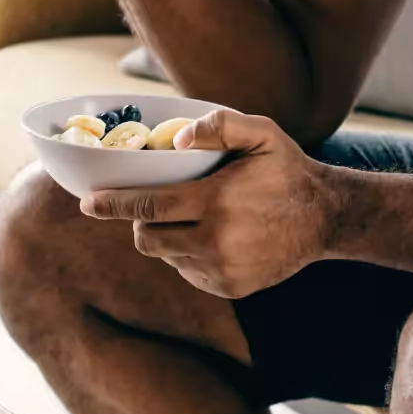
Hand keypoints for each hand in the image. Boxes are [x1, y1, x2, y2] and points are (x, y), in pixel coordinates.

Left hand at [80, 111, 337, 298]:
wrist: (324, 217)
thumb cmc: (287, 169)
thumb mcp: (263, 133)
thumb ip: (220, 126)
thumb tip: (175, 140)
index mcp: (216, 202)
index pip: (148, 205)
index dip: (113, 204)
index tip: (88, 202)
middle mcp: (215, 242)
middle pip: (147, 239)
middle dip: (139, 222)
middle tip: (153, 205)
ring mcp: (222, 270)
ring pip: (168, 256)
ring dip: (168, 237)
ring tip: (196, 216)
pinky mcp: (230, 287)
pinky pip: (189, 272)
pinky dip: (190, 254)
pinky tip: (215, 235)